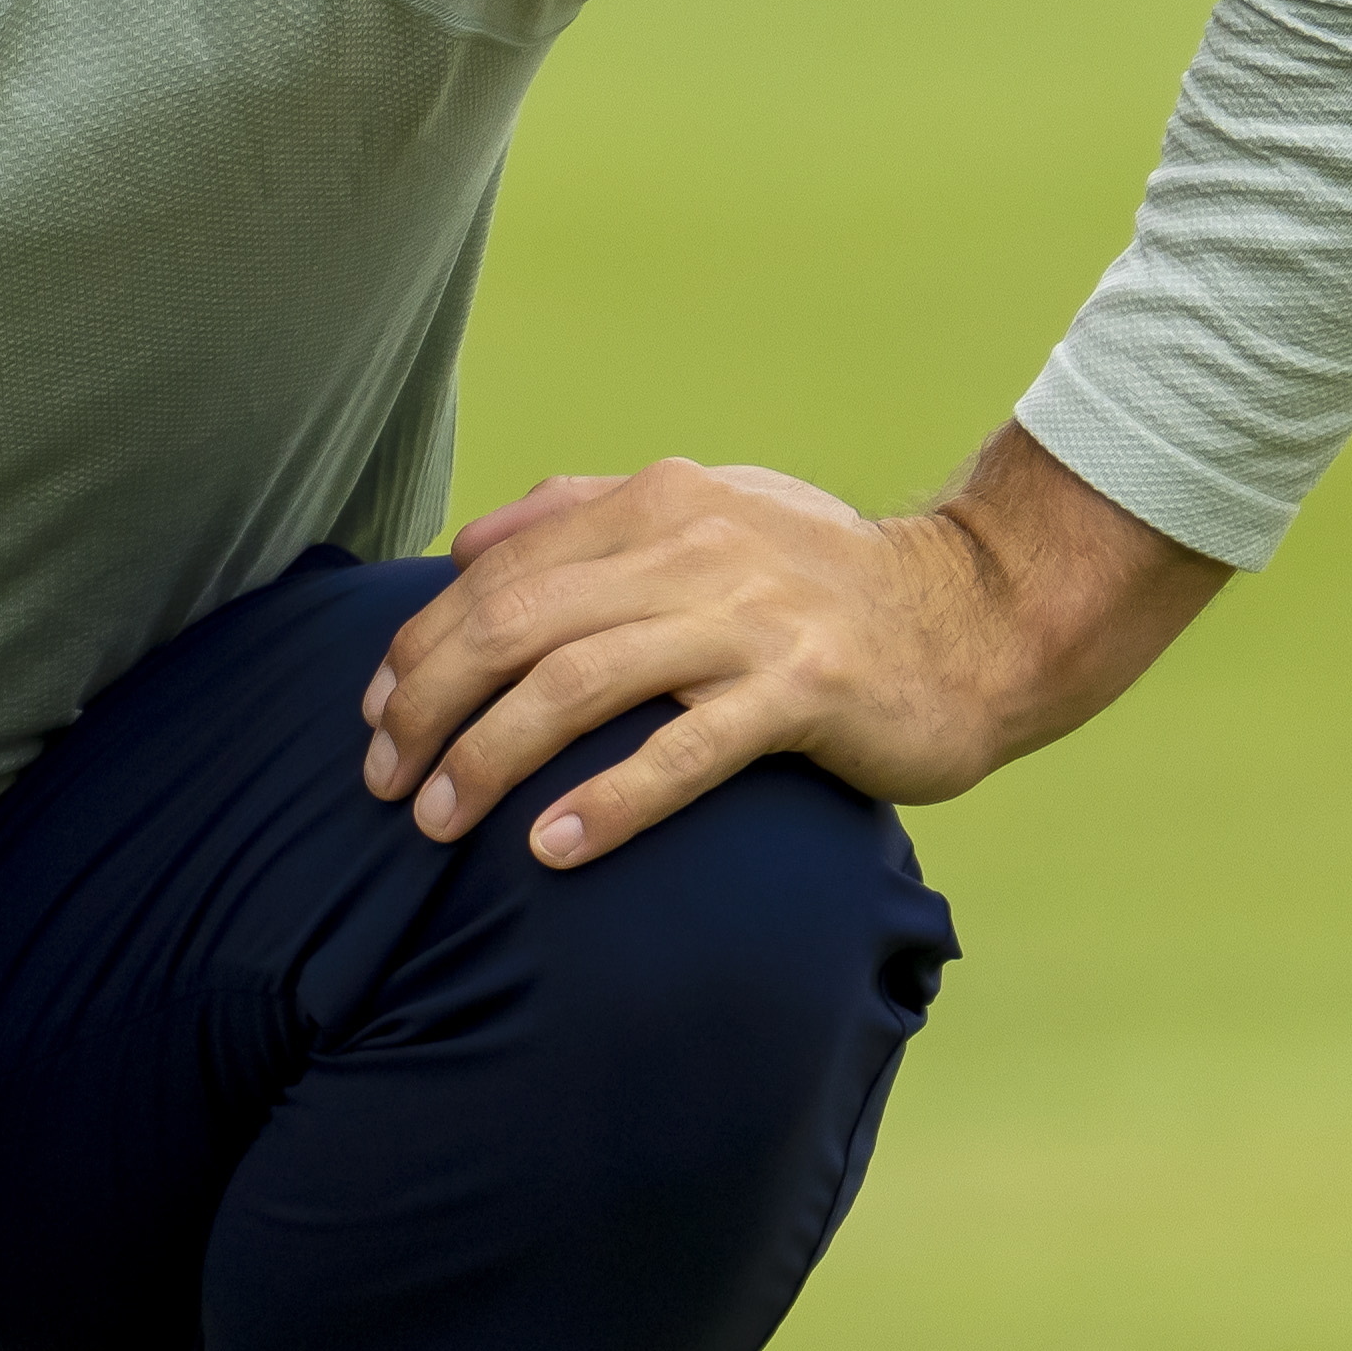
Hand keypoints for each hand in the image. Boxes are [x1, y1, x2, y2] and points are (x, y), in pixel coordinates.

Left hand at [358, 425, 1228, 868]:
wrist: (978, 619)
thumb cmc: (826, 581)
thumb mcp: (709, 512)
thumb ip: (585, 515)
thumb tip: (466, 542)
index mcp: (658, 501)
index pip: (497, 572)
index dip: (418, 646)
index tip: (374, 717)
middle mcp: (693, 547)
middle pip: (516, 623)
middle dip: (429, 706)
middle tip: (385, 782)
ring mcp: (749, 619)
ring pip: (579, 682)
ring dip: (492, 757)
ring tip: (437, 823)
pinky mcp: (804, 692)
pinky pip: (686, 750)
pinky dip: (611, 800)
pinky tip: (552, 849)